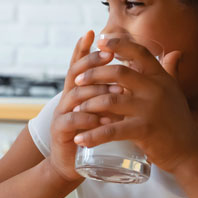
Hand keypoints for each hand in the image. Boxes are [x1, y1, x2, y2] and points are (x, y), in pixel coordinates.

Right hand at [47, 31, 121, 182]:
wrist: (73, 164)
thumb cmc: (93, 135)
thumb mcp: (105, 110)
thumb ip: (116, 91)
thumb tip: (136, 70)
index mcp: (78, 91)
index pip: (79, 64)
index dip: (84, 48)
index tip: (94, 32)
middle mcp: (67, 98)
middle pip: (76, 73)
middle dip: (92, 62)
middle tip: (110, 56)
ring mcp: (62, 114)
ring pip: (76, 95)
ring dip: (96, 90)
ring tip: (117, 90)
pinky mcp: (61, 132)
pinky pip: (72, 121)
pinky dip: (88, 118)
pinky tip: (102, 118)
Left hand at [68, 36, 197, 172]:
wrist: (190, 153)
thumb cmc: (179, 122)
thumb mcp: (175, 92)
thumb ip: (171, 72)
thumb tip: (174, 52)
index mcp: (161, 78)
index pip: (139, 52)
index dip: (119, 44)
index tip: (100, 41)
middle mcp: (156, 89)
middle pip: (118, 72)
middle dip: (93, 74)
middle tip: (76, 81)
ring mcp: (150, 110)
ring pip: (110, 100)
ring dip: (88, 105)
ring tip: (75, 111)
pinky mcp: (144, 130)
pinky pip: (112, 131)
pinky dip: (93, 135)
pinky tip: (79, 138)